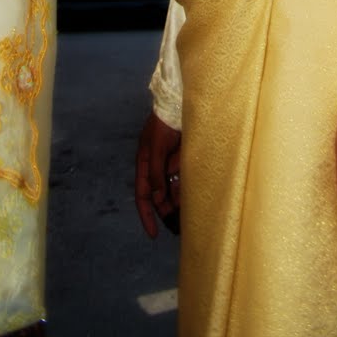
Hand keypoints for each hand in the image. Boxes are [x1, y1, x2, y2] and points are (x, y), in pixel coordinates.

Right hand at [135, 111, 181, 238]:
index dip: (147, 215)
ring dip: (178, 205)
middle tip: (177, 231)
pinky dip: (187, 192)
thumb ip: (156, 172)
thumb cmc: (164, 122)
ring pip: (173, 191)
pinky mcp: (184, 160)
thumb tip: (157, 198)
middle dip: (166, 214)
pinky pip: (184, 181)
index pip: (143, 195)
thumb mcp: (157, 146)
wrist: (180, 102)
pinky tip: (194, 203)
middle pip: (159, 197)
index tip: (153, 235)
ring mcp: (171, 164)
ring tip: (188, 222)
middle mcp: (157, 167)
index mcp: (145, 163)